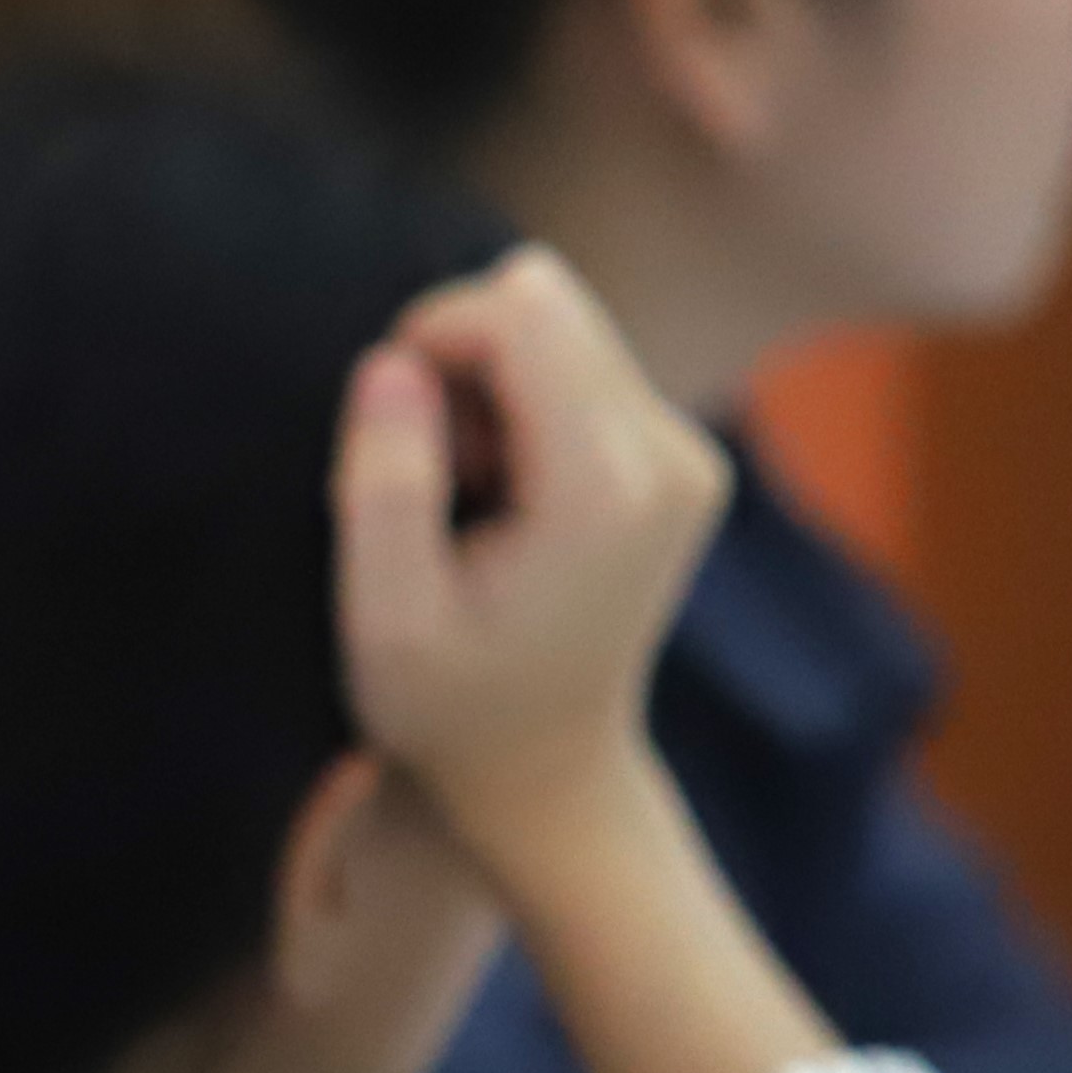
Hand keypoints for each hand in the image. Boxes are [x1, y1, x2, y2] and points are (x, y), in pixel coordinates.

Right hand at [334, 247, 731, 862]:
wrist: (544, 769)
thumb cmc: (450, 704)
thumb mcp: (385, 618)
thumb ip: (382, 485)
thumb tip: (394, 363)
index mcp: (606, 492)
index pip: (523, 313)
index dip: (432, 336)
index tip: (389, 424)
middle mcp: (672, 458)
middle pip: (546, 303)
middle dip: (464, 362)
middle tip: (437, 474)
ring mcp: (689, 453)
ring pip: (560, 325)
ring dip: (490, 388)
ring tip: (470, 493)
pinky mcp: (678, 452)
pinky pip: (580, 363)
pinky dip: (523, 406)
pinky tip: (507, 494)